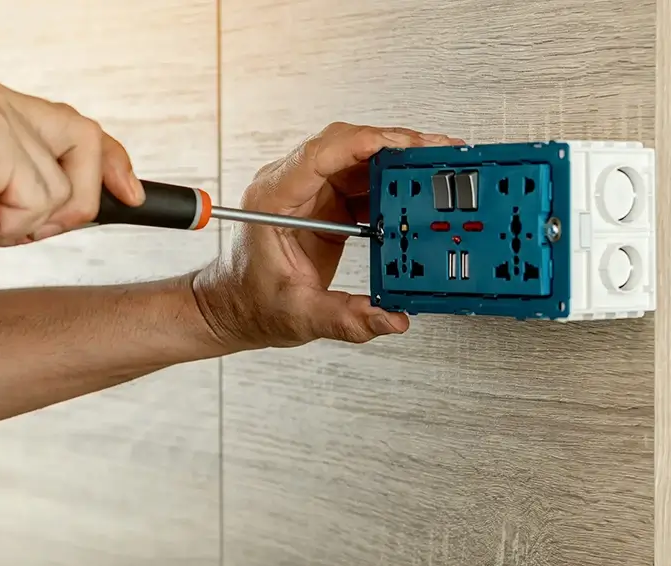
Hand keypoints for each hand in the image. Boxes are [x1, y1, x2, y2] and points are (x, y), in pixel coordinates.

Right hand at [0, 69, 144, 251]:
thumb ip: (12, 194)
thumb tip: (55, 220)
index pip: (76, 126)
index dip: (113, 163)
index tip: (132, 194)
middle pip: (84, 154)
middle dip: (62, 208)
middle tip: (3, 224)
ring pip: (57, 191)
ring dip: (13, 224)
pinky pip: (30, 203)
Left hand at [193, 121, 464, 348]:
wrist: (236, 308)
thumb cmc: (250, 303)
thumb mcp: (299, 316)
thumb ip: (346, 318)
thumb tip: (390, 318)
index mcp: (274, 199)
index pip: (320, 154)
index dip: (364, 143)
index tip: (400, 144)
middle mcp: (292, 187)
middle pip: (346, 147)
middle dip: (392, 145)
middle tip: (432, 151)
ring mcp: (311, 193)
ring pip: (359, 160)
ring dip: (396, 161)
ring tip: (434, 166)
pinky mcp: (327, 204)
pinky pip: (363, 182)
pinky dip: (392, 184)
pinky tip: (416, 191)